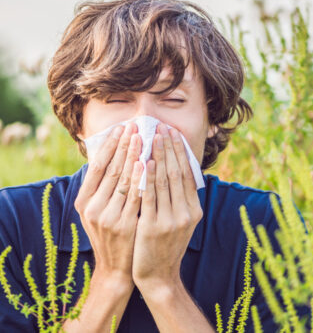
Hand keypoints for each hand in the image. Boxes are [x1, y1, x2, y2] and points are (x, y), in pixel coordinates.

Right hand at [74, 122, 142, 287]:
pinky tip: (147, 162)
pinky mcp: (125, 225)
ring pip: (123, 179)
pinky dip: (141, 178)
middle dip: (124, 145)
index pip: (97, 166)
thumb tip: (111, 154)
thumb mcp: (97, 211)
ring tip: (142, 136)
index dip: (110, 145)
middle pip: (111, 169)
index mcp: (84, 201)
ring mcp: (108, 217)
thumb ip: (101, 186)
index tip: (120, 127)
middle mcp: (93, 208)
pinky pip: (135, 196)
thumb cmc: (109, 233)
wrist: (116, 268)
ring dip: (134, 155)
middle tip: (134, 125)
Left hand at [132, 123, 202, 288]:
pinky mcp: (152, 226)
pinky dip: (147, 177)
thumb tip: (179, 168)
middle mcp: (186, 213)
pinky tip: (143, 161)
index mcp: (194, 210)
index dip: (181, 152)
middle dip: (169, 148)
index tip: (174, 133)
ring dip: (158, 156)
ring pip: (164, 181)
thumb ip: (181, 198)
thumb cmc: (166, 244)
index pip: (188, 174)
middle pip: (177, 173)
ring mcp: (170, 220)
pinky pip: (149, 196)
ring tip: (152, 137)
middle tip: (162, 127)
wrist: (158, 275)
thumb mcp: (182, 221)